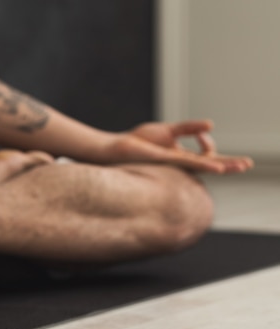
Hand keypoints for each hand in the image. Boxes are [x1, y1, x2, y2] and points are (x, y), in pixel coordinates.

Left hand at [107, 120, 252, 172]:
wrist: (118, 149)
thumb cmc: (139, 142)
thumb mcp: (168, 131)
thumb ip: (188, 128)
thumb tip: (211, 125)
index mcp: (181, 157)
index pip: (205, 155)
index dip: (209, 144)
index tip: (202, 133)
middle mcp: (180, 163)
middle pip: (211, 165)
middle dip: (230, 163)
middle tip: (248, 164)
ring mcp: (175, 163)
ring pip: (204, 166)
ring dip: (224, 165)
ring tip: (241, 166)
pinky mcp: (167, 159)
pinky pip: (190, 162)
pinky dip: (204, 163)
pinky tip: (217, 166)